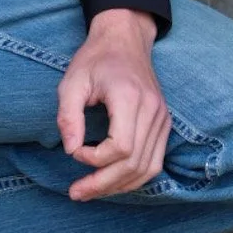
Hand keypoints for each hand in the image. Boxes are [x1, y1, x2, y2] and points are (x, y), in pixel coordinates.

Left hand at [57, 9, 171, 200]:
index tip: (74, 150)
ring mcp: (162, 118)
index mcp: (129, 97)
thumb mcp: (72, 81)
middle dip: (103, 184)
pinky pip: (154, 161)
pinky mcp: (164, 124)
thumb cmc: (95, 59)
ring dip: (119, 186)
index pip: (120, 147)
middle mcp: (152, 110)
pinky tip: (112, 182)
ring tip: (91, 192)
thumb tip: (71, 150)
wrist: (125, 39)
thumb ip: (68, 116)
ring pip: (147, 168)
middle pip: (134, 163)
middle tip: (76, 193)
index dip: (95, 159)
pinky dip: (134, 177)